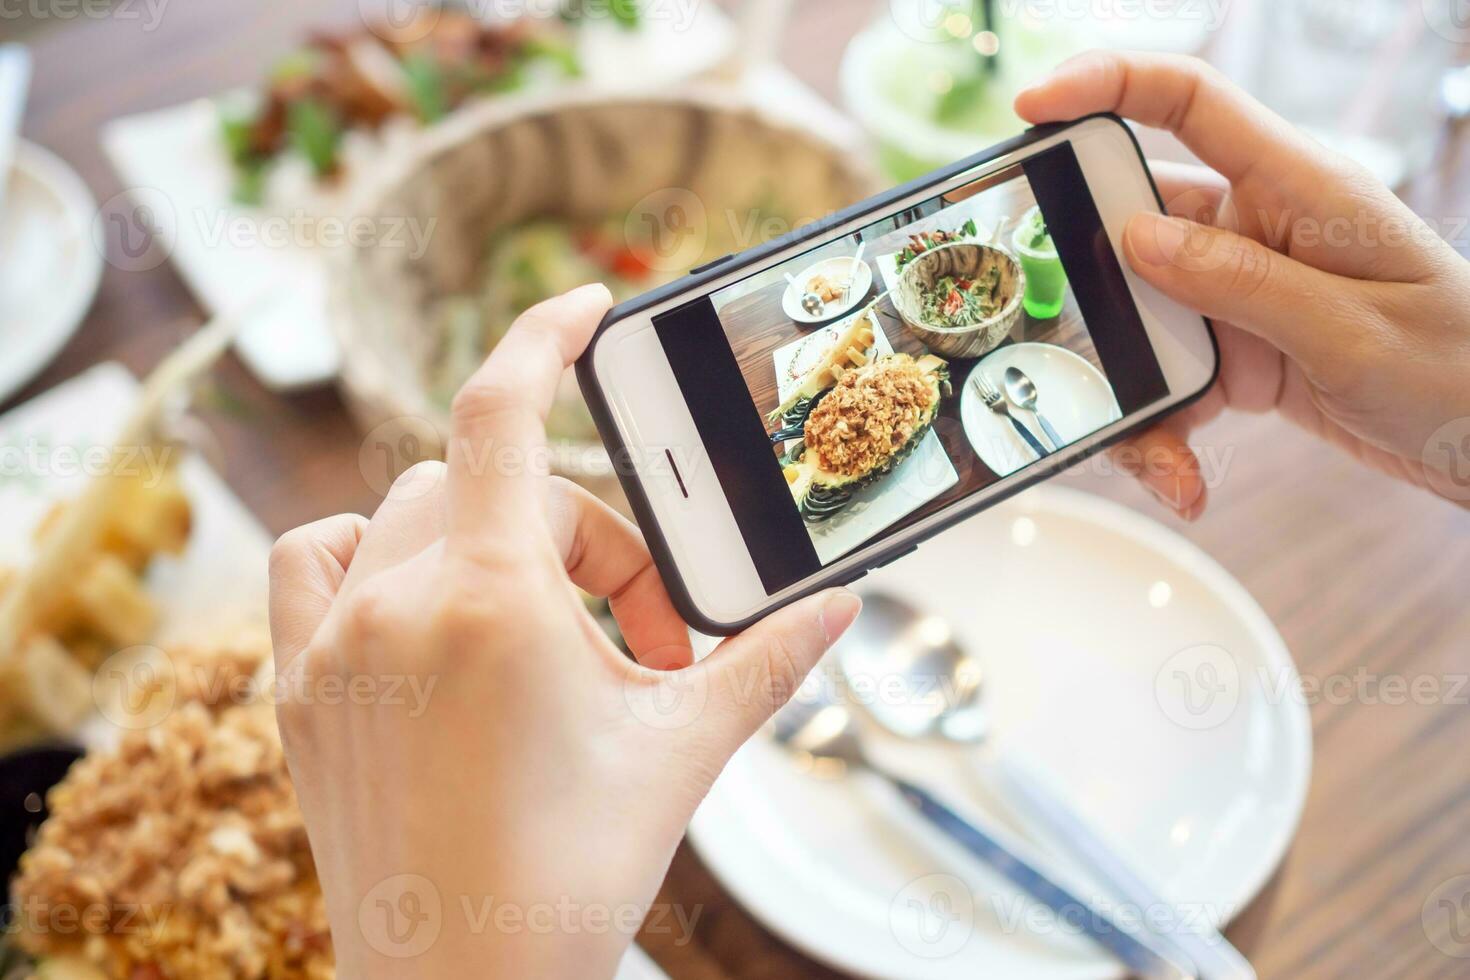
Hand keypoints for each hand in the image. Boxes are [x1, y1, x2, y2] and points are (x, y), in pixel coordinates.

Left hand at [267, 284, 861, 977]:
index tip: (586, 307)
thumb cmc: (565, 879)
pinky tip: (420, 603)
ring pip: (405, 510)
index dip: (545, 334)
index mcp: (490, 601)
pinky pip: (313, 562)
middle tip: (636, 632)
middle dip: (581, 532)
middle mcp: (395, 603)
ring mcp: (332, 645)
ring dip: (485, 534)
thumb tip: (842, 608)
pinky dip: (368, 553)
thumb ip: (766, 661)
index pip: (501, 409)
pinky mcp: (298, 688)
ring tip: (540, 623)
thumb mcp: (682, 751)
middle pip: (493, 483)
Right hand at [1016, 51, 1469, 514]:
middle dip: (1091, 286)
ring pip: (1136, 319)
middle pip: (1132, 223)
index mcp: (1298, 185)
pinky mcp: (1231, 347)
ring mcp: (1237, 290)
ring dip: (1133, 390)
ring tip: (1164, 460)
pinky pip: (1162, 378)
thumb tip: (1134, 238)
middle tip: (1079, 340)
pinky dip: (1160, 431)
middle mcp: (1255, 226)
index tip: (1031, 108)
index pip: (1189, 102)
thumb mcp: (1351, 328)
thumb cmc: (1456, 365)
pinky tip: (1183, 478)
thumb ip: (1241, 282)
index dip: (1105, 84)